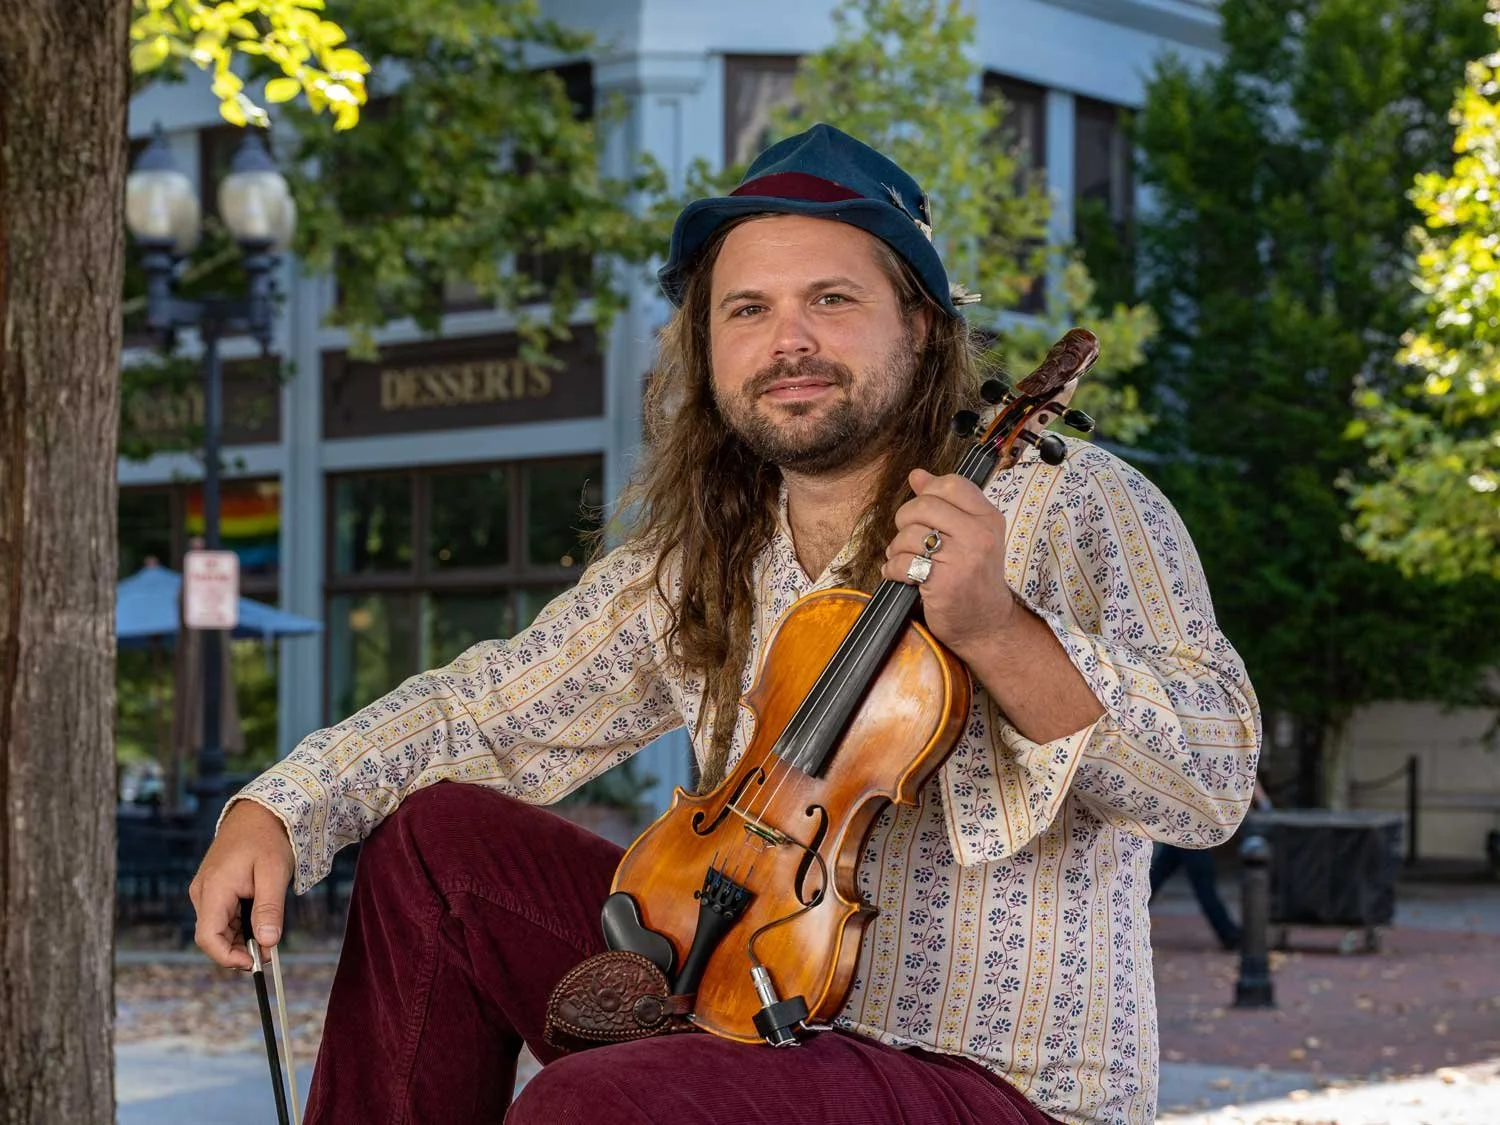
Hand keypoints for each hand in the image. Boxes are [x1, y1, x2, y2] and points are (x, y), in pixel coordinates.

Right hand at [189, 800, 293, 968]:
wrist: (258, 811)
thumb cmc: (268, 838)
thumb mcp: (274, 873)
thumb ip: (269, 909)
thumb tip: (266, 944)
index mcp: (213, 889)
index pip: (208, 938)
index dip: (227, 957)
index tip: (254, 964)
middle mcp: (203, 893)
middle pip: (213, 936)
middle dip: (239, 949)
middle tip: (270, 953)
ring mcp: (206, 890)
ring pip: (218, 928)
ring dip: (241, 938)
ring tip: (268, 932)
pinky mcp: (213, 889)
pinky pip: (222, 915)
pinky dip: (240, 924)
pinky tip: (259, 919)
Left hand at [881, 468, 1017, 658]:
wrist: (986, 623)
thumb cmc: (975, 578)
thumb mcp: (970, 535)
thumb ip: (945, 503)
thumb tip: (917, 475)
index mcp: (988, 518)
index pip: (951, 484)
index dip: (927, 492)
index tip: (922, 511)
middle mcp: (979, 535)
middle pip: (923, 505)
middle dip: (905, 521)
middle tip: (908, 538)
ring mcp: (962, 558)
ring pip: (910, 534)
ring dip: (897, 548)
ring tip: (905, 559)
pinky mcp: (943, 582)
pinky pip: (903, 562)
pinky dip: (893, 569)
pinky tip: (901, 575)